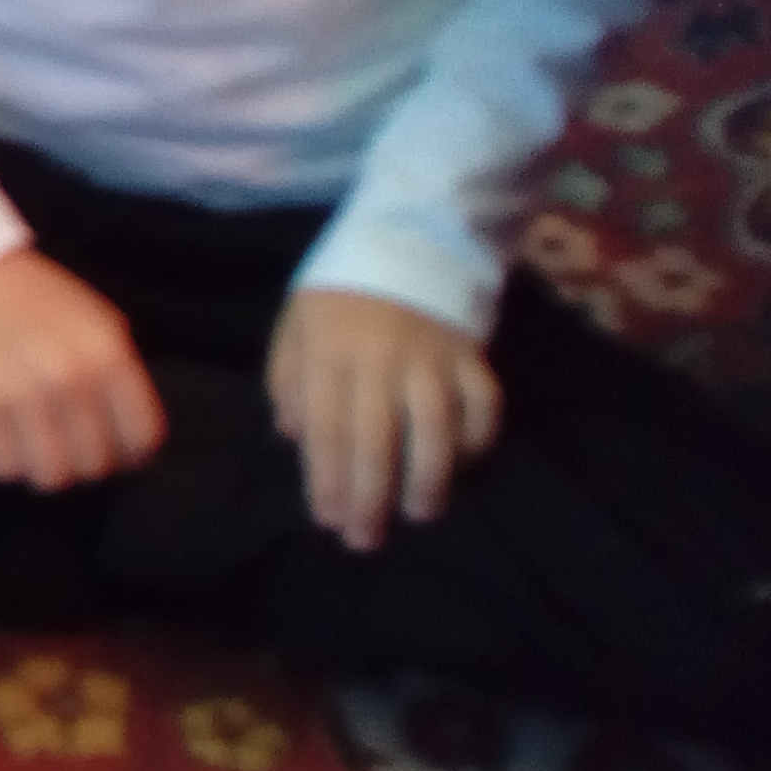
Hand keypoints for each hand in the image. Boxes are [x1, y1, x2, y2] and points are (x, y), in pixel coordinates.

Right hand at [0, 250, 164, 489]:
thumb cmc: (39, 299)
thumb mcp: (98, 323)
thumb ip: (118, 375)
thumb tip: (132, 441)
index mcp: (109, 354)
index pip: (140, 437)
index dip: (130, 452)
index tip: (114, 449)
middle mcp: (71, 377)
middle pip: (95, 464)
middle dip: (83, 461)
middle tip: (67, 445)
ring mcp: (23, 394)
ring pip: (50, 476)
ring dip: (44, 468)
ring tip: (35, 448)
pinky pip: (2, 467)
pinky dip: (5, 461)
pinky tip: (3, 438)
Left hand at [267, 286, 498, 549]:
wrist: (409, 230)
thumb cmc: (341, 288)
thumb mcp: (296, 323)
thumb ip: (287, 379)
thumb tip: (294, 437)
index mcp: (329, 353)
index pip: (326, 430)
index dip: (327, 481)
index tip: (328, 520)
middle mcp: (381, 360)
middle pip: (377, 442)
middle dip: (370, 499)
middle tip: (365, 540)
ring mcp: (432, 356)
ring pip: (434, 429)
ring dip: (428, 479)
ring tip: (419, 512)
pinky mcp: (471, 351)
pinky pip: (482, 402)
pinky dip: (478, 437)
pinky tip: (466, 463)